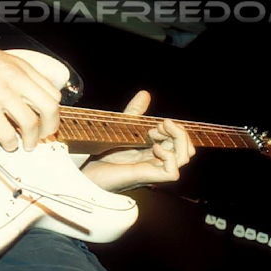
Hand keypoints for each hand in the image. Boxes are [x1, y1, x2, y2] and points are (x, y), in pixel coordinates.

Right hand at [0, 30, 62, 150]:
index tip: (47, 121)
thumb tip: (23, 95)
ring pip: (30, 123)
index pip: (51, 92)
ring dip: (31, 140)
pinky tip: (6, 144)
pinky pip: (5, 132)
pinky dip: (10, 143)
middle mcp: (14, 78)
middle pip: (49, 108)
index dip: (53, 111)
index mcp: (19, 66)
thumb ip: (13, 74)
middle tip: (42, 137)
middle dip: (49, 128)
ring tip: (25, 145)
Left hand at [81, 90, 195, 191]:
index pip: (180, 143)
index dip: (176, 130)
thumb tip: (145, 94)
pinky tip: (154, 148)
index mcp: (152, 152)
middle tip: (160, 125)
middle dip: (179, 132)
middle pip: (187, 150)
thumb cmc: (99, 154)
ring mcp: (151, 170)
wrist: (83, 171)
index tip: (159, 122)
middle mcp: (155, 162)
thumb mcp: (121, 127)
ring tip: (157, 132)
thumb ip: (134, 113)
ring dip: (177, 140)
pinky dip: (168, 156)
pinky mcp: (144, 177)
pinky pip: (172, 172)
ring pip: (183, 159)